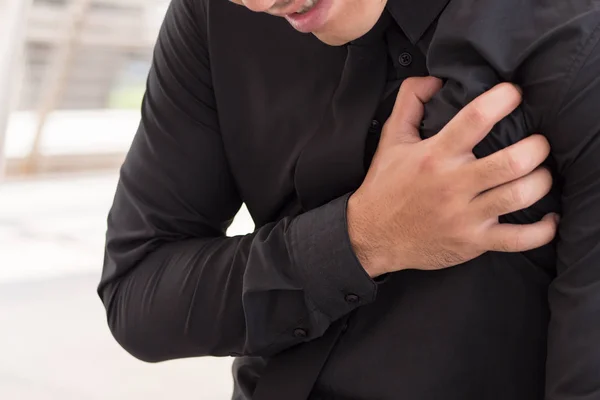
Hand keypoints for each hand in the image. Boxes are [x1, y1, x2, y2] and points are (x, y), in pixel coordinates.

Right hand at [348, 77, 558, 277]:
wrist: (371, 236)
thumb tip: (435, 78)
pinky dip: (542, 230)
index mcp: (434, 155)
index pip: (476, 118)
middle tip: (538, 142)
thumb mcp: (391, 139)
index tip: (513, 94)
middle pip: (512, 161)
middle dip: (537, 147)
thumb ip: (409, 101)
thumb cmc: (384, 186)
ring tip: (540, 172)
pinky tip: (549, 218)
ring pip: (520, 196)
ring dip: (541, 180)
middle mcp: (452, 185)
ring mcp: (464, 216)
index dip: (503, 99)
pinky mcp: (472, 242)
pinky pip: (518, 239)